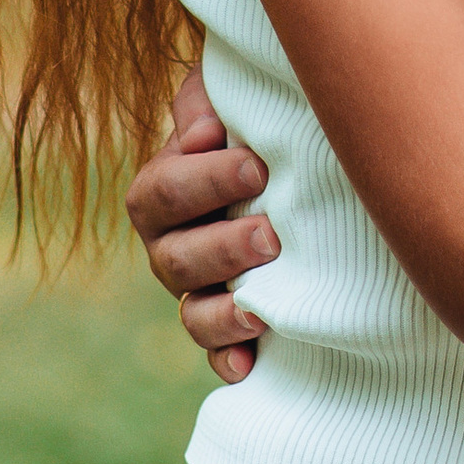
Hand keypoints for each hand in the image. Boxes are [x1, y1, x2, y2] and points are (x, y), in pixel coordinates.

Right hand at [124, 62, 277, 381]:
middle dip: (222, 247)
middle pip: (174, 257)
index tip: (257, 166)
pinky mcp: (230, 324)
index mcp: (164, 190)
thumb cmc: (257, 124)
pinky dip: (228, 360)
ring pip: (192, 311)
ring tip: (261, 306)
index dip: (205, 181)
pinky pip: (217, 353)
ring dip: (224, 312)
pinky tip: (248, 364)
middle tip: (271, 235)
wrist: (299, 166)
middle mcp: (172, 246)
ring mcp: (199, 290)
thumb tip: (201, 134)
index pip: (165, 191)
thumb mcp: (229, 99)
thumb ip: (206, 103)